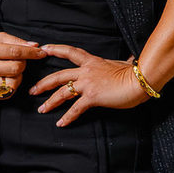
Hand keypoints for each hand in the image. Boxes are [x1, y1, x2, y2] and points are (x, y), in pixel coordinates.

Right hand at [0, 30, 46, 98]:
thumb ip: (16, 41)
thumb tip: (35, 46)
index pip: (15, 52)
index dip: (31, 53)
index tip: (41, 53)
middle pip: (16, 69)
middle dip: (23, 64)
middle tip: (18, 60)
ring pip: (13, 84)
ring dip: (17, 76)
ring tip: (11, 70)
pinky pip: (6, 94)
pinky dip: (11, 86)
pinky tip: (6, 78)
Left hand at [29, 43, 149, 124]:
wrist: (140, 81)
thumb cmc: (135, 73)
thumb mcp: (124, 64)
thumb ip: (122, 62)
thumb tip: (131, 59)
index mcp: (92, 61)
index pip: (70, 52)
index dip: (56, 49)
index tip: (43, 49)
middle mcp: (86, 71)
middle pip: (58, 75)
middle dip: (43, 83)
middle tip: (32, 90)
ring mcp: (88, 83)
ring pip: (62, 92)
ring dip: (50, 102)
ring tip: (42, 109)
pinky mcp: (92, 97)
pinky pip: (75, 108)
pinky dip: (67, 117)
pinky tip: (61, 123)